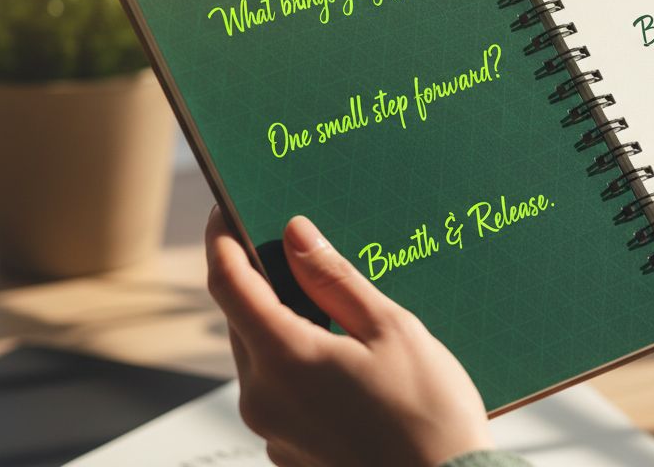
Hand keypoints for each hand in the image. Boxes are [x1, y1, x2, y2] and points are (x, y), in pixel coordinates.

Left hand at [205, 207, 492, 466]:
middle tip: (291, 249)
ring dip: (280, 325)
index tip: (227, 210)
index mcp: (285, 359)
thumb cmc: (430, 415)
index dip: (223, 240)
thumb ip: (335, 279)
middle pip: (243, 321)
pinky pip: (279, 394)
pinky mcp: (289, 454)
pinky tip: (341, 360)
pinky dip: (296, 366)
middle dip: (259, 281)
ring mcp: (273, 432)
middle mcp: (263, 399)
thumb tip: (294, 234)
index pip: (229, 284)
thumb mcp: (392, 330)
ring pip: (261, 358)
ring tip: (330, 307)